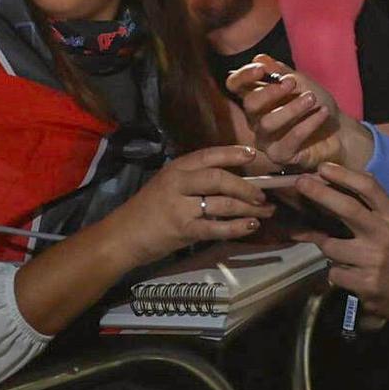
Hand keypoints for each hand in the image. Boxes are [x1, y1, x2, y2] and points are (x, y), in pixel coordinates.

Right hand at [107, 144, 271, 264]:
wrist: (124, 235)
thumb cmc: (148, 210)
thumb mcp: (167, 185)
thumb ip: (194, 180)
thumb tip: (233, 180)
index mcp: (176, 168)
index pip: (209, 155)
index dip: (233, 154)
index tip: (254, 155)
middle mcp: (179, 183)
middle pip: (219, 178)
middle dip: (246, 186)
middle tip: (263, 195)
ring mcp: (181, 207)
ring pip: (222, 203)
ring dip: (248, 208)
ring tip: (264, 212)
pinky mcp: (184, 230)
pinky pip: (217, 227)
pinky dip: (237, 227)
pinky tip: (251, 226)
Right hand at [225, 56, 372, 170]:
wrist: (340, 131)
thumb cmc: (316, 104)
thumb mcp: (301, 82)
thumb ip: (280, 71)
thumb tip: (260, 58)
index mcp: (256, 97)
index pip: (235, 85)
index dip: (243, 76)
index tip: (262, 69)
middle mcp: (255, 119)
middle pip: (249, 104)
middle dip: (270, 91)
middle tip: (293, 82)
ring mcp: (265, 139)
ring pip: (268, 123)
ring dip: (292, 108)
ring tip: (312, 99)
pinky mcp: (280, 155)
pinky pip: (289, 140)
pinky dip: (307, 124)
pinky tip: (322, 113)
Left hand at [291, 162, 388, 326]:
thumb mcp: (386, 223)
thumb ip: (362, 205)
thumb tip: (324, 184)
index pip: (369, 188)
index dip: (344, 175)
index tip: (323, 167)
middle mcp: (385, 235)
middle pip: (348, 209)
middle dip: (320, 193)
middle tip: (300, 183)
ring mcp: (375, 260)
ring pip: (330, 246)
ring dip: (327, 248)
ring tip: (342, 253)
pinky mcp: (366, 283)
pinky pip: (333, 272)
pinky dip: (335, 272)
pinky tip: (350, 273)